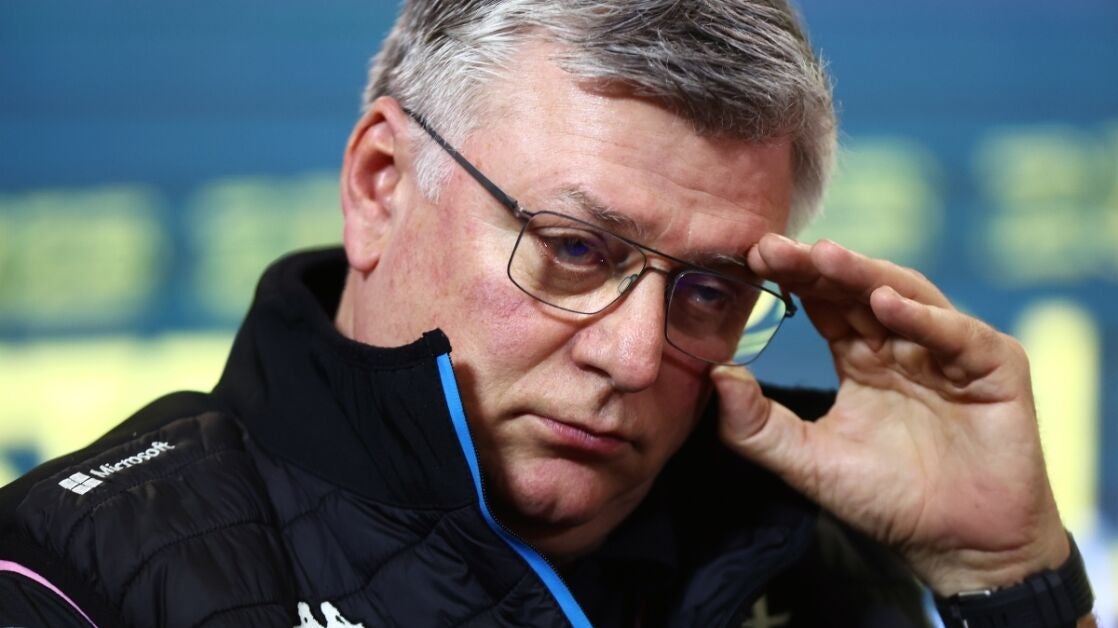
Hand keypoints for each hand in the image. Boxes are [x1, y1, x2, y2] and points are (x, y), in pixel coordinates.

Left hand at [714, 234, 1068, 594]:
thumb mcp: (807, 462)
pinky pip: (959, 335)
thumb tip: (714, 373)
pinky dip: (925, 319)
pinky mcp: (997, 368)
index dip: (791, 280)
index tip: (750, 258)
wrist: (962, 548)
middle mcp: (904, 345)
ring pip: (907, 297)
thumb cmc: (888, 501)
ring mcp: (951, 352)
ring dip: (864, 275)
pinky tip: (887, 304)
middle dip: (816, 267)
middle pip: (857, 290)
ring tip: (823, 257)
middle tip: (772, 247)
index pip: (823, 304)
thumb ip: (756, 425)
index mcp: (861, 359)